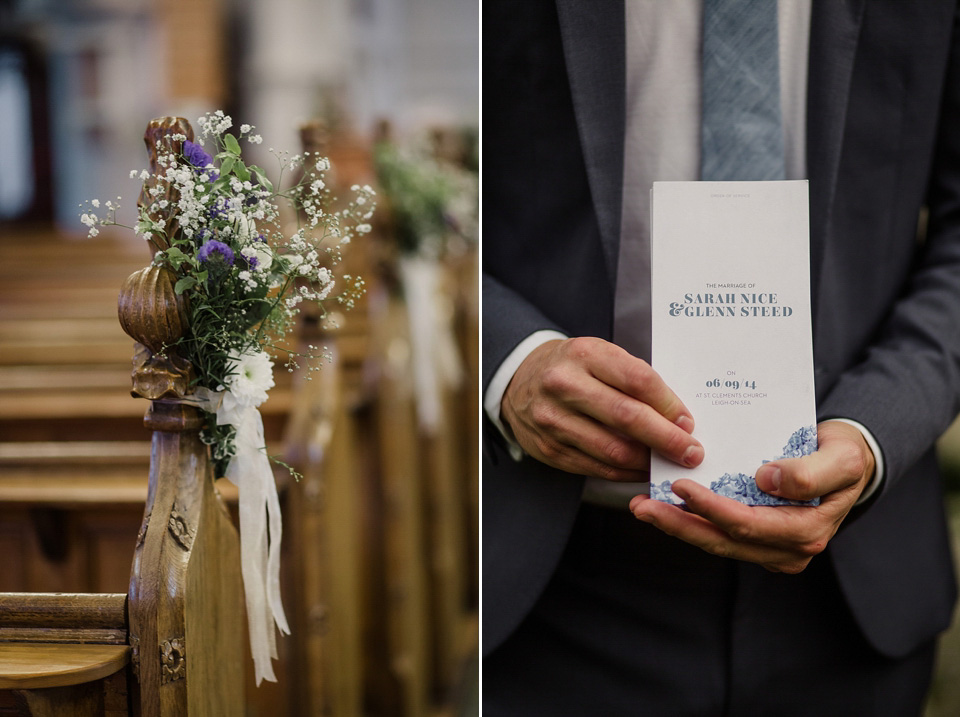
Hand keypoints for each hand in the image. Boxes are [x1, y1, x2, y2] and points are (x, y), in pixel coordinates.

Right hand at [500, 337, 702, 480]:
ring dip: (649, 462)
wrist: (519, 380)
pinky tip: (642, 469)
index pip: (638, 380)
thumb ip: (633, 379)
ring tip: (669, 464)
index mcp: (584, 354)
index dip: (669, 405)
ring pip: (613, 450)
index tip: (689, 422)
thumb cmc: (572, 367)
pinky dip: (626, 472)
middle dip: (667, 440)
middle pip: (628, 417)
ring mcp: (553, 420)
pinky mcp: (549, 449)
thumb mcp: (599, 356)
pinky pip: (597, 468)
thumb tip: (677, 418)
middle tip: (692, 453)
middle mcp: (564, 385)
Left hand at [629, 420, 874, 572]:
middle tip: (642, 506)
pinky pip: (718, 534)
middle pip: (723, 541)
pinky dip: (690, 521)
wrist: (847, 461)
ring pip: (715, 542)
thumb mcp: (841, 458)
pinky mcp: (757, 540)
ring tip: (643, 507)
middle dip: (678, 524)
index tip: (680, 486)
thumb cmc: (844, 456)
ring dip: (677, 525)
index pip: (747, 525)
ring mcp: (771, 548)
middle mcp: (786, 548)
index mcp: (806, 531)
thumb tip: (767, 480)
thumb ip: (810, 472)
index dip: (711, 508)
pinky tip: (664, 506)